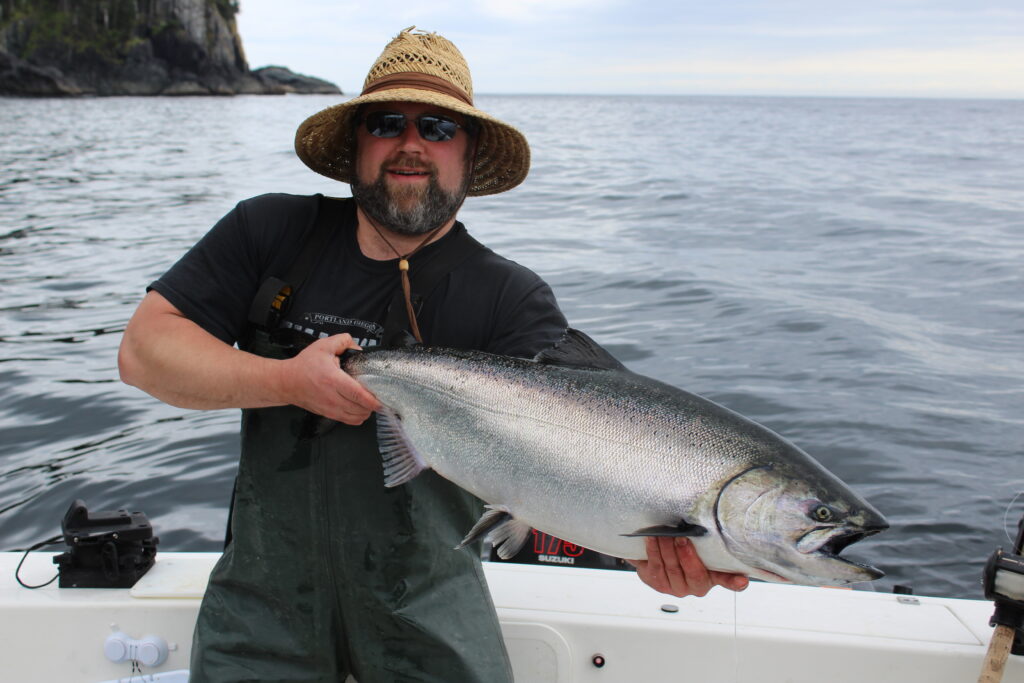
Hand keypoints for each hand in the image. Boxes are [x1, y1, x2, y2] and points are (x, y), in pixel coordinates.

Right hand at [279, 334, 380, 423]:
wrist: (286, 382)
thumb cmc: (305, 364)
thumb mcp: (323, 346)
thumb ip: (343, 341)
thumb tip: (359, 349)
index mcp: (333, 379)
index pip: (357, 394)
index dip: (372, 400)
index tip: (382, 400)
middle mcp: (332, 397)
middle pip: (359, 409)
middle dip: (372, 406)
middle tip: (379, 398)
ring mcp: (329, 408)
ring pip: (355, 418)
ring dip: (365, 413)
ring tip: (370, 404)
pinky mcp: (327, 414)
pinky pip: (347, 421)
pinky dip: (357, 418)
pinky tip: (359, 409)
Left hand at [629, 537, 748, 596]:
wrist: (657, 553)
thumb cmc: (683, 545)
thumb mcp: (697, 541)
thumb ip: (706, 536)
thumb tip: (710, 512)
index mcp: (714, 576)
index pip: (728, 581)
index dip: (735, 582)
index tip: (742, 580)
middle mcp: (698, 586)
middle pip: (694, 574)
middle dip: (686, 555)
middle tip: (681, 537)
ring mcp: (678, 588)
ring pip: (673, 569)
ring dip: (667, 549)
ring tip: (663, 534)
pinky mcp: (659, 585)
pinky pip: (657, 567)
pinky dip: (654, 551)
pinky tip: (652, 539)